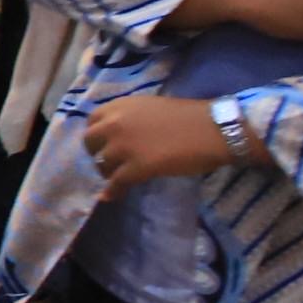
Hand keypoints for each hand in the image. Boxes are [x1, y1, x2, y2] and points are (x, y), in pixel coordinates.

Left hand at [80, 93, 230, 196]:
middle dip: (97, 153)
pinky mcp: (135, 167)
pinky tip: (114, 196)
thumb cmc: (189, 117)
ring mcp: (123, 146)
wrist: (212, 130)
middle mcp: (115, 123)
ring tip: (117, 179)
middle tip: (109, 163)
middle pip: (90, 142)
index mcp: (121, 105)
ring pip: (102, 164)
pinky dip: (113, 191)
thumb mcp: (151, 108)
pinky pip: (115, 183)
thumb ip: (130, 118)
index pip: (92, 121)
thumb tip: (121, 135)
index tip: (103, 144)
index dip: (98, 135)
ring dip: (108, 173)